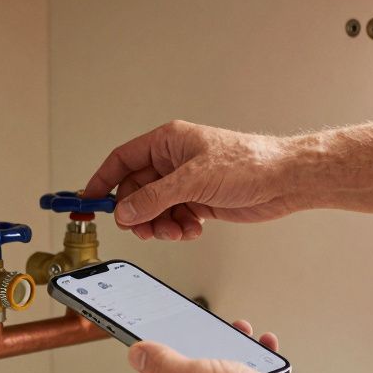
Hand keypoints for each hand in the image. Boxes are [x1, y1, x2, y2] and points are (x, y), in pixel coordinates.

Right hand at [83, 120, 303, 240]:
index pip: (122, 160)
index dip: (103, 180)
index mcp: (167, 142)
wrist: (284, 180)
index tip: (89, 200)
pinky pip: (173, 217)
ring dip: (160, 224)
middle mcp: (173, 161)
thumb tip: (125, 211)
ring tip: (176, 231)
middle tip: (144, 229)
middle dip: (139, 213)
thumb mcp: (193, 180)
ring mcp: (186, 182)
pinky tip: (193, 229)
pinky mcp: (199, 201)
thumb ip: (154, 198)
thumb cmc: (249, 163)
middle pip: (136, 191)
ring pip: (154, 208)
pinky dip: (178, 228)